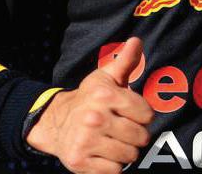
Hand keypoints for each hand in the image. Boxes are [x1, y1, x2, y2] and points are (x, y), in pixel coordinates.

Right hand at [27, 37, 153, 173]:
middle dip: (137, 135)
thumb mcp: (105, 77)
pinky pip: (114, 171)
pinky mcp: (79, 162)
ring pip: (129, 156)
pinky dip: (114, 166)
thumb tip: (137, 41)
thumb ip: (125, 61)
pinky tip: (105, 154)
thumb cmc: (88, 98)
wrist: (55, 122)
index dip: (143, 116)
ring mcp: (86, 141)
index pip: (147, 114)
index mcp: (105, 96)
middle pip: (140, 137)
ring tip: (115, 141)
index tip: (132, 114)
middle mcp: (95, 118)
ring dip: (126, 152)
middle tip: (124, 130)